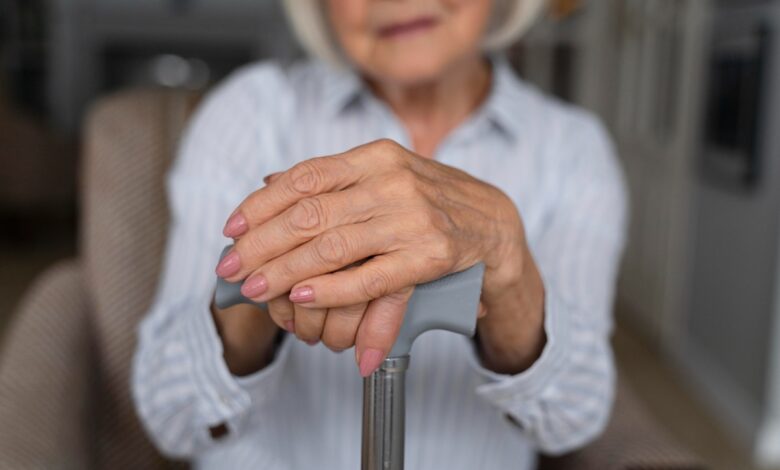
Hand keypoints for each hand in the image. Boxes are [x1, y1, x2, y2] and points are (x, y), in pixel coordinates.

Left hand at [216, 139, 526, 374]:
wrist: (494, 224)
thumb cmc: (430, 201)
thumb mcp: (383, 176)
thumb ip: (332, 181)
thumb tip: (268, 183)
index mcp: (375, 157)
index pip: (304, 177)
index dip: (261, 204)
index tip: (232, 228)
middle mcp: (393, 181)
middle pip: (310, 214)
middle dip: (262, 244)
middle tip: (232, 267)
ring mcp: (414, 218)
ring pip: (332, 247)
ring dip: (285, 272)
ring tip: (256, 289)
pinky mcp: (431, 255)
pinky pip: (370, 277)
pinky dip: (331, 290)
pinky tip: (303, 297)